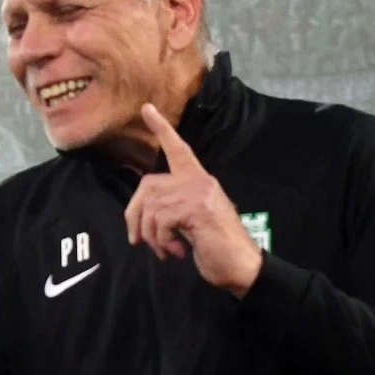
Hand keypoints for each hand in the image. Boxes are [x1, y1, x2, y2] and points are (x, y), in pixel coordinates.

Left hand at [123, 103, 263, 296]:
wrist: (240, 266)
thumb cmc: (213, 246)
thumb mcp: (189, 221)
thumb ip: (170, 207)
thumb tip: (139, 214)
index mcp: (199, 180)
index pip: (179, 149)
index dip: (162, 129)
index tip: (146, 108)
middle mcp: (199, 181)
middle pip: (147, 186)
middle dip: (134, 215)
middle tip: (138, 240)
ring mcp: (199, 193)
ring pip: (151, 208)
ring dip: (150, 236)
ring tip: (165, 250)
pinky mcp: (197, 209)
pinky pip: (160, 222)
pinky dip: (161, 242)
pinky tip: (176, 252)